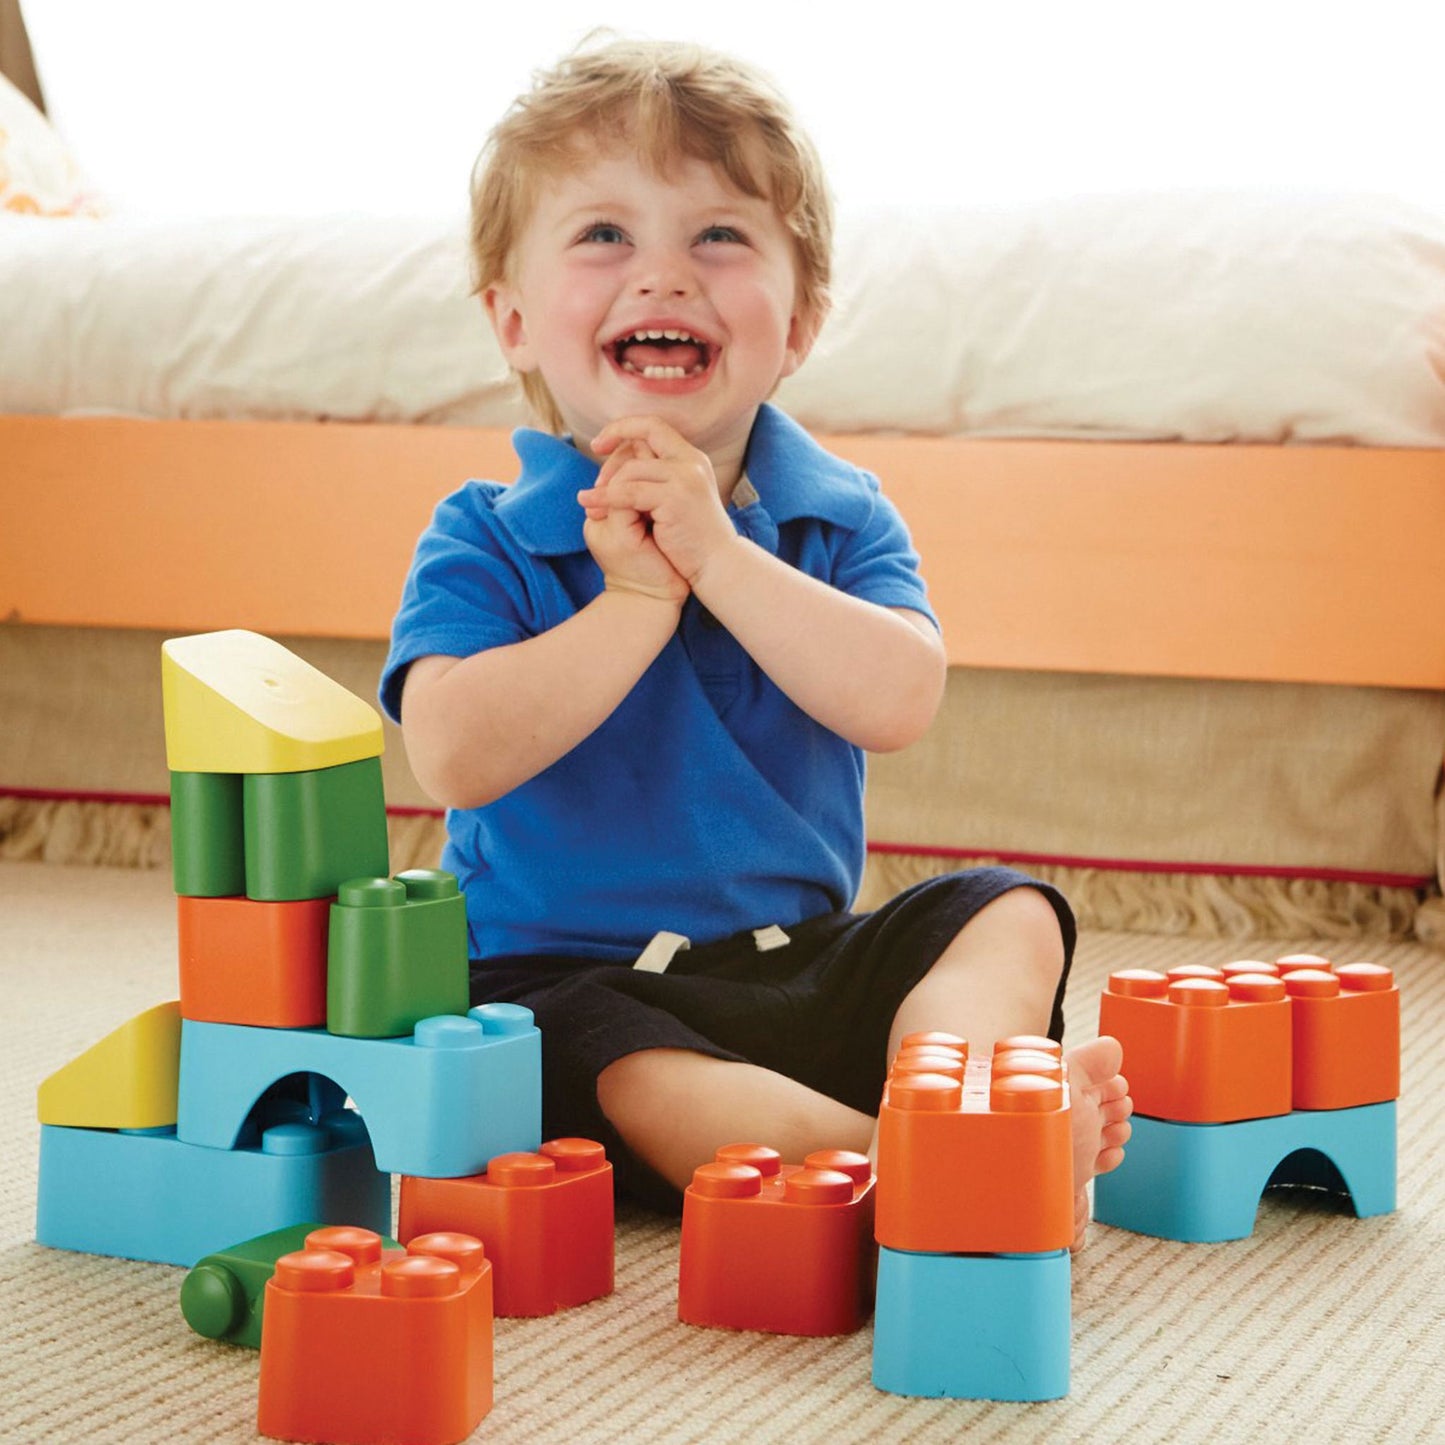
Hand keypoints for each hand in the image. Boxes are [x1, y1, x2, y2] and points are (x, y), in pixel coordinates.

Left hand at [579, 416, 739, 585]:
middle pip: (642, 438)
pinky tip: (590, 507)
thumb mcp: (678, 501)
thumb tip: (623, 468)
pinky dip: (605, 499)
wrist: (718, 565)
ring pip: (632, 469)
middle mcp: (691, 462)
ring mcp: (684, 478)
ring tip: (588, 502)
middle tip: (593, 478)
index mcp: (693, 459)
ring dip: (605, 486)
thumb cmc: (695, 539)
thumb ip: (658, 481)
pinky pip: (628, 493)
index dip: (624, 428)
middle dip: (611, 450)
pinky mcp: (674, 498)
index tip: (600, 444)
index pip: (654, 426)